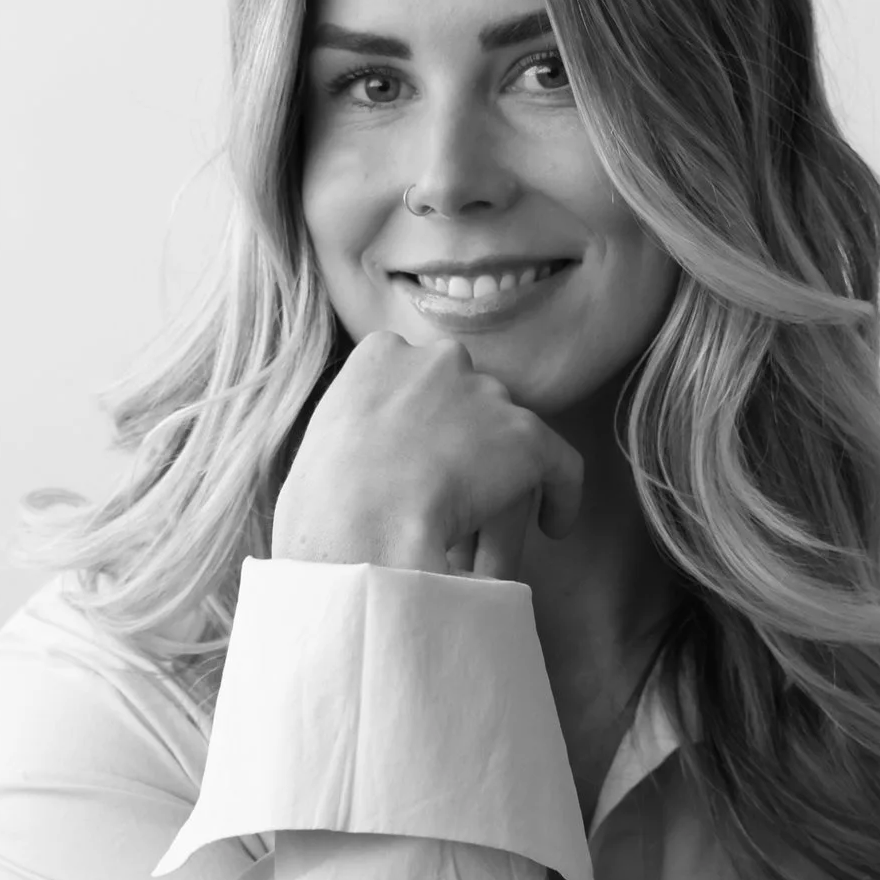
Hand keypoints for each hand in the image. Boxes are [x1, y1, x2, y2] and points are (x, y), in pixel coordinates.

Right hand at [273, 336, 584, 580]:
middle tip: (455, 490)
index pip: (416, 374)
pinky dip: (562, 495)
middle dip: (466, 438)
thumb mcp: (317, 443)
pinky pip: (560, 464)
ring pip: (509, 432)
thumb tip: (362, 461)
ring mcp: (485, 394)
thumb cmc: (319, 504)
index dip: (425, 417)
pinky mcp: (524, 437)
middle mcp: (439, 359)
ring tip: (493, 524)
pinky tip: (553, 526)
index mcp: (380, 353)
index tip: (421, 454)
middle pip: (468, 395)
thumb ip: (351, 430)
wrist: (358, 521)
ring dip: (502, 474)